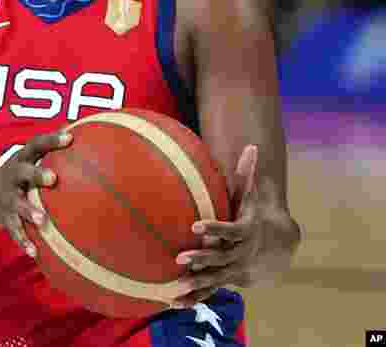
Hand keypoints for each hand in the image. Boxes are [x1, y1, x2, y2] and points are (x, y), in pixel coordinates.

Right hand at [0, 130, 72, 257]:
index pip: (36, 145)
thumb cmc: (20, 174)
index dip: (51, 140)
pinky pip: (14, 230)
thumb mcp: (30, 160)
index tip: (69, 137)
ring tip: (43, 221)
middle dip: (36, 174)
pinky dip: (23, 241)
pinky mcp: (4, 217)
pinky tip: (34, 253)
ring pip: (17, 204)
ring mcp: (7, 197)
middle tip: (54, 178)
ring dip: (29, 211)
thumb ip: (52, 152)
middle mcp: (13, 176)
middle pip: (23, 172)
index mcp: (22, 159)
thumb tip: (85, 134)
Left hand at [171, 145, 261, 307]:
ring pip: (214, 279)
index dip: (214, 229)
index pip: (229, 231)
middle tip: (180, 258)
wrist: (277, 248)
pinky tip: (173, 303)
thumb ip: (248, 174)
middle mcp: (241, 254)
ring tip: (176, 286)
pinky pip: (209, 292)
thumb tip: (252, 146)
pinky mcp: (227, 281)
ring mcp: (234, 271)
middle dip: (201, 259)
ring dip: (196, 283)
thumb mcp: (253, 197)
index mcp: (245, 233)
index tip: (195, 226)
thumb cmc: (255, 216)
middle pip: (220, 258)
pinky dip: (194, 299)